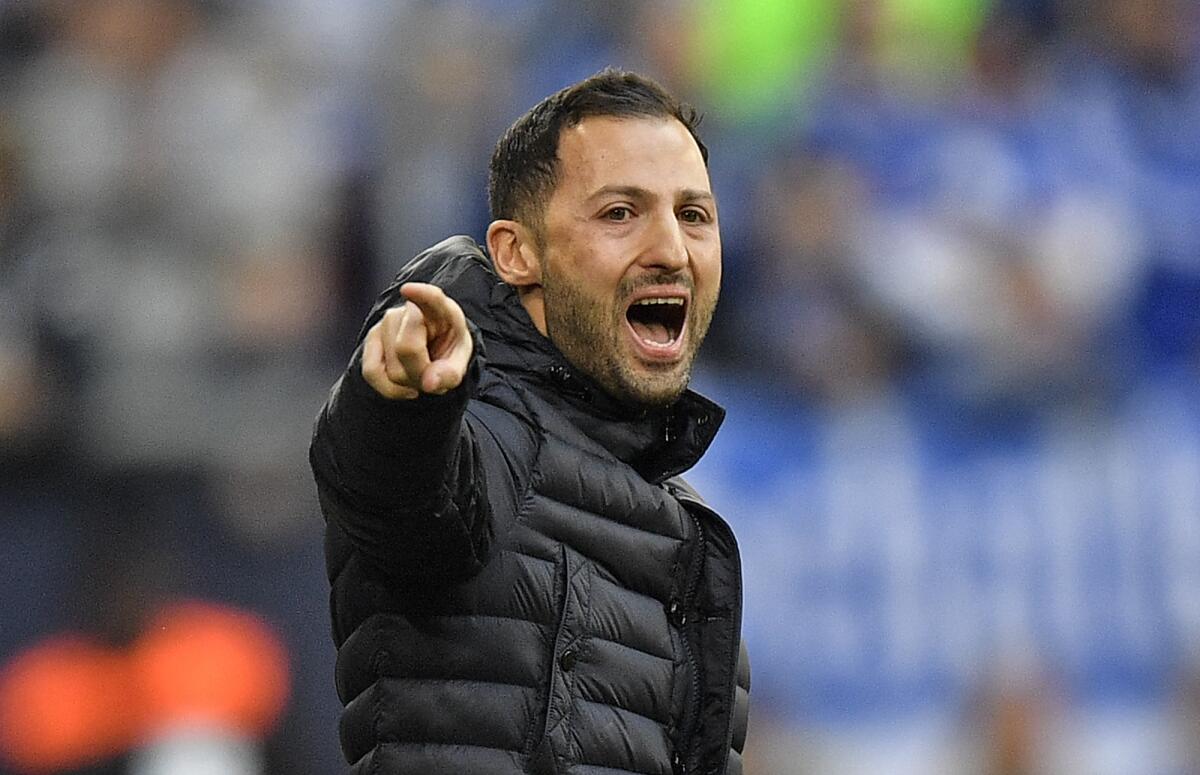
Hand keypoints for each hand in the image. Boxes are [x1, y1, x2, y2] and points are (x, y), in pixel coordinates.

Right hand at [361, 283, 473, 399]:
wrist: (431, 355)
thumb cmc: (447, 354)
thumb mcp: (458, 364)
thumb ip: (450, 374)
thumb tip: (428, 383)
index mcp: (444, 311)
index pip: (432, 298)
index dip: (421, 295)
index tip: (408, 290)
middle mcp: (412, 310)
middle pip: (407, 349)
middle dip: (421, 372)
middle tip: (433, 374)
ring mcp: (388, 322)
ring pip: (392, 368)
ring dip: (408, 382)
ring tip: (420, 373)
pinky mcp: (372, 339)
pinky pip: (371, 372)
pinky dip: (390, 389)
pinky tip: (405, 386)